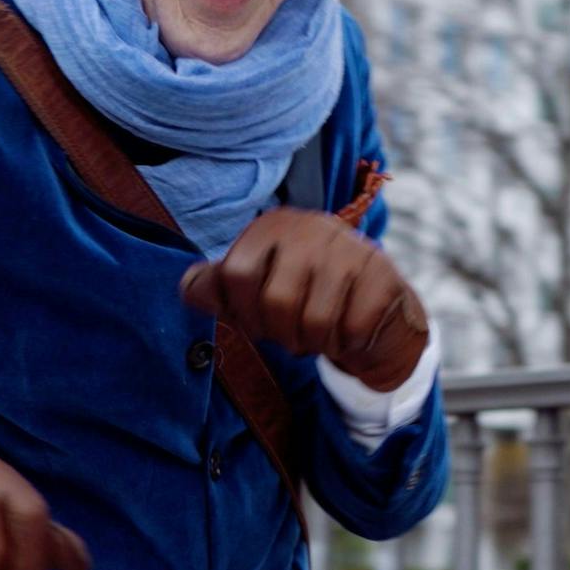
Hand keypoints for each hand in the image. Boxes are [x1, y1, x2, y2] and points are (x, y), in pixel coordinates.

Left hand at [180, 207, 428, 391]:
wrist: (374, 307)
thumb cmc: (304, 297)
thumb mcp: (254, 289)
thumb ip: (216, 288)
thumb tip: (188, 288)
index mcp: (271, 226)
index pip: (235, 275)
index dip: (243, 312)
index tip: (258, 322)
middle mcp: (310, 228)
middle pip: (276, 303)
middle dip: (283, 334)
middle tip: (295, 332)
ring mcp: (350, 248)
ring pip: (315, 321)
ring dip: (316, 342)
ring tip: (322, 331)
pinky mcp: (382, 274)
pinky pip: (352, 328)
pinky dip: (349, 343)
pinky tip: (351, 329)